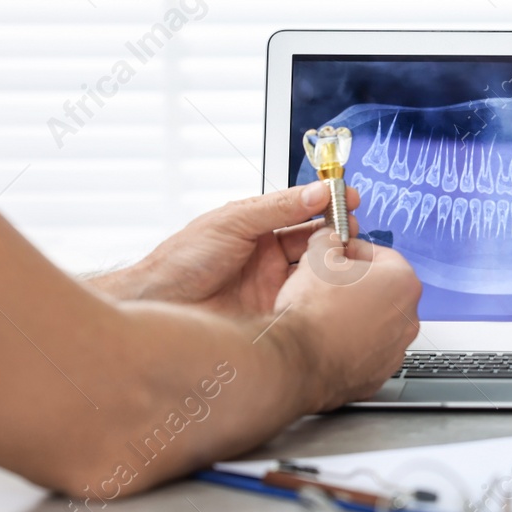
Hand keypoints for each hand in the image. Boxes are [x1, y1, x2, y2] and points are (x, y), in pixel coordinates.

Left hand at [92, 183, 360, 316]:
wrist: (157, 306)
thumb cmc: (180, 262)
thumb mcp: (232, 222)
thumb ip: (277, 208)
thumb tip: (315, 192)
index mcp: (258, 232)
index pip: (303, 214)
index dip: (327, 206)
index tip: (349, 199)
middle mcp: (269, 261)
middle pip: (316, 245)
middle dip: (337, 236)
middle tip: (353, 232)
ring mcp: (273, 290)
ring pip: (316, 276)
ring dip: (334, 267)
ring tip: (349, 260)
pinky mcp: (274, 319)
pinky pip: (306, 306)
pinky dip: (322, 298)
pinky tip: (332, 293)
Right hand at [274, 229, 422, 411]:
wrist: (298, 361)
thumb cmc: (314, 310)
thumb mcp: (317, 257)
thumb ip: (328, 240)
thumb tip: (327, 238)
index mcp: (402, 283)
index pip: (383, 255)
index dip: (355, 251)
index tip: (339, 254)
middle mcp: (407, 319)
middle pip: (383, 290)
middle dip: (357, 284)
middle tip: (330, 282)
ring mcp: (395, 350)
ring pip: (376, 322)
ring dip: (356, 314)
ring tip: (326, 312)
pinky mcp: (378, 374)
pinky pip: (367, 351)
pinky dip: (352, 343)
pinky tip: (328, 338)